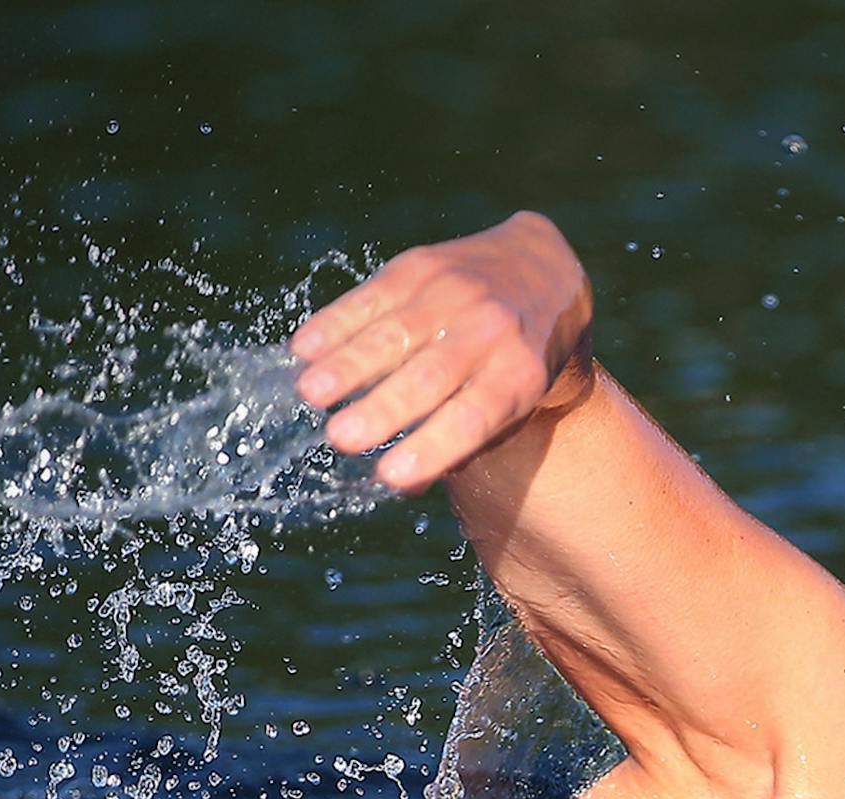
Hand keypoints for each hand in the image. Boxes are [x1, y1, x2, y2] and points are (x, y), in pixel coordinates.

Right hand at [290, 211, 593, 492]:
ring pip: (394, 334)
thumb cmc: (515, 361)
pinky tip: (304, 349)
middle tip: (340, 439)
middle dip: (382, 409)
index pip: (473, 417)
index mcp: (517, 376)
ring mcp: (453, 294)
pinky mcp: (421, 266)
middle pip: (429, 377)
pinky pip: (372, 296)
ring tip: (310, 394)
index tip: (391, 476)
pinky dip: (335, 323)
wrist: (540, 268)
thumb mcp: (510, 404)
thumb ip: (461, 443)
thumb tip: (405, 485)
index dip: (432, 447)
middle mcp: (489, 332)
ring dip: (348, 365)